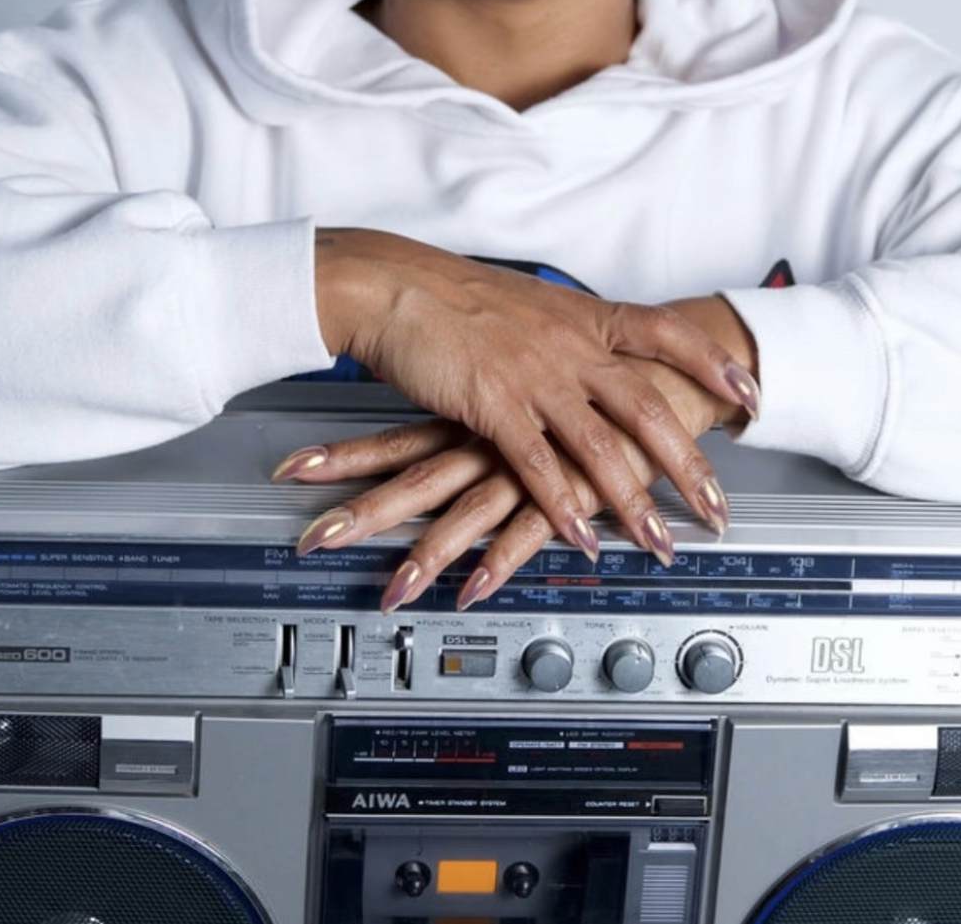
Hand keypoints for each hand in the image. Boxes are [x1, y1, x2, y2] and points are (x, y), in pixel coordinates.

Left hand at [273, 357, 735, 610]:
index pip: (399, 440)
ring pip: (462, 513)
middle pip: (415, 480)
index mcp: (476, 416)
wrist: (666, 369)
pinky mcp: (569, 491)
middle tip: (310, 538)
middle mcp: (491, 441)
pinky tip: (470, 588)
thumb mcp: (532, 391)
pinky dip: (496, 563)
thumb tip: (454, 426)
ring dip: (422, 554)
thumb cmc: (595, 379)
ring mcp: (529, 467)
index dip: (346, 455)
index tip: (294, 467)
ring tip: (385, 589)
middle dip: (361, 512)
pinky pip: (525, 532)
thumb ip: (494, 411)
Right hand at [313, 229, 757, 561]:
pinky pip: (539, 464)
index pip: (666, 332)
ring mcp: (535, 375)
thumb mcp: (529, 303)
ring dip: (634, 501)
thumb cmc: (455, 294)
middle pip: (648, 406)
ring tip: (660, 541)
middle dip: (689, 464)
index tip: (748, 392)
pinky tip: (584, 537)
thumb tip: (598, 349)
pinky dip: (564, 505)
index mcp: (582, 316)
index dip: (711, 362)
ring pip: (601, 445)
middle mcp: (570, 345)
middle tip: (718, 506)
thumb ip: (570, 332)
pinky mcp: (493, 404)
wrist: (397, 284)